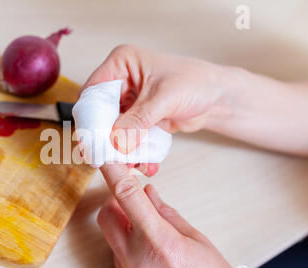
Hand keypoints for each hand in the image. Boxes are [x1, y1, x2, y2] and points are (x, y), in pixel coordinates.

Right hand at [84, 44, 307, 157]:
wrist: (218, 98)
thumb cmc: (196, 83)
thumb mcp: (163, 99)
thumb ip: (138, 120)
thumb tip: (116, 141)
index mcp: (121, 63)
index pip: (93, 90)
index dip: (89, 115)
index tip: (90, 139)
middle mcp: (121, 81)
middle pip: (100, 112)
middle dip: (104, 135)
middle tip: (105, 157)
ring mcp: (128, 101)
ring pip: (111, 128)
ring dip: (118, 147)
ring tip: (127, 165)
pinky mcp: (137, 118)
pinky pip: (126, 137)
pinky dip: (131, 151)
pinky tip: (141, 163)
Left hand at [98, 164, 255, 267]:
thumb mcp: (198, 243)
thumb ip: (168, 215)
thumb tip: (148, 193)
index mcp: (160, 244)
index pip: (126, 197)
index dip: (112, 172)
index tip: (105, 158)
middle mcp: (137, 265)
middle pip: (106, 218)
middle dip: (115, 204)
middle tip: (134, 202)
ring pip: (112, 241)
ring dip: (125, 230)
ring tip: (152, 237)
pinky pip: (118, 263)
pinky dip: (129, 252)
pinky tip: (151, 258)